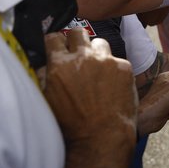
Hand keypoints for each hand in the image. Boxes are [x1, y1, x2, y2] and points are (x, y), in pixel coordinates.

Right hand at [43, 28, 136, 167]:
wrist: (102, 135)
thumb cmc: (71, 124)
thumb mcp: (46, 100)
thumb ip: (44, 76)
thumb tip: (45, 62)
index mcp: (60, 65)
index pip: (54, 37)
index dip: (55, 42)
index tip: (58, 47)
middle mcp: (83, 57)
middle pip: (77, 32)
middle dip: (75, 40)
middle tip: (77, 51)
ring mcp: (106, 60)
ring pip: (99, 43)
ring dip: (96, 52)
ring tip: (96, 70)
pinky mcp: (124, 66)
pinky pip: (117, 60)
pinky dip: (114, 69)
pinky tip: (112, 85)